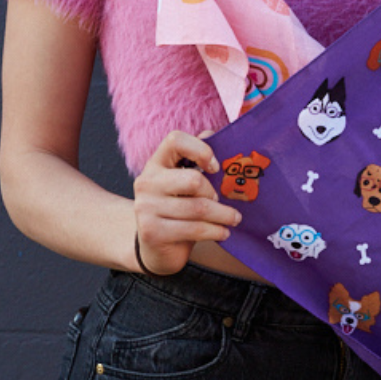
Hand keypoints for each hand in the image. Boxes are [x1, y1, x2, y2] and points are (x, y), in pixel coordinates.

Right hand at [131, 131, 237, 275]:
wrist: (154, 246)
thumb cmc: (177, 208)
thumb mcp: (184, 182)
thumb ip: (197, 159)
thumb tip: (213, 133)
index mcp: (156, 163)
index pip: (175, 140)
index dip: (200, 149)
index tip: (215, 168)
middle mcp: (146, 182)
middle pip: (193, 180)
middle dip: (215, 193)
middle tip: (223, 201)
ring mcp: (146, 207)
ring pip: (198, 208)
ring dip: (223, 215)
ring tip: (234, 219)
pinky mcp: (152, 232)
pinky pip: (194, 229)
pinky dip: (215, 231)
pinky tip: (223, 232)